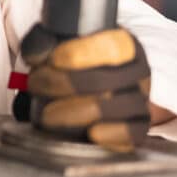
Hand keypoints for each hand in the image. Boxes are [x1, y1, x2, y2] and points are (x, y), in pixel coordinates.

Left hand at [21, 24, 151, 151]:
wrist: (96, 89)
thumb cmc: (77, 63)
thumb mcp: (60, 43)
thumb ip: (43, 42)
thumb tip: (35, 55)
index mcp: (125, 44)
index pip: (112, 47)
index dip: (81, 53)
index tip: (53, 59)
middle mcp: (139, 71)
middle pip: (105, 81)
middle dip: (64, 84)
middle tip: (36, 84)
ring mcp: (141, 100)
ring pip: (114, 108)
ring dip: (73, 112)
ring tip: (46, 113)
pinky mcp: (139, 127)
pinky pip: (132, 133)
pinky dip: (111, 134)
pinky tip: (90, 133)